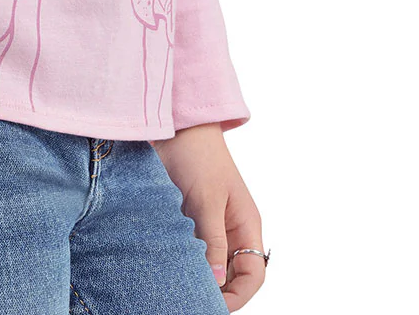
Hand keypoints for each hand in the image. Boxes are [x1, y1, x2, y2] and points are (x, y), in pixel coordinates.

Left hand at [152, 122, 265, 311]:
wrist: (175, 125)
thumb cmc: (196, 156)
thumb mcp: (205, 199)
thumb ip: (212, 240)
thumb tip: (218, 283)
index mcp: (246, 224)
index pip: (254, 273)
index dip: (240, 295)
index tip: (216, 307)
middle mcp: (232, 228)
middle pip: (232, 274)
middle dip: (217, 291)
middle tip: (190, 301)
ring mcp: (210, 222)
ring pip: (210, 262)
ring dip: (198, 274)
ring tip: (178, 287)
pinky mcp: (189, 216)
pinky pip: (192, 246)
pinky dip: (184, 257)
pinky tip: (168, 264)